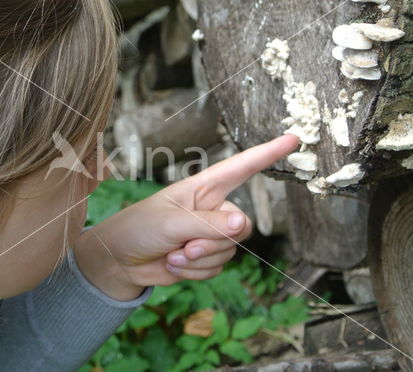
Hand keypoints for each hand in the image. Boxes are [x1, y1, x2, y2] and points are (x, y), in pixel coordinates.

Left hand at [74, 135, 298, 300]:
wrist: (119, 261)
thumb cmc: (138, 228)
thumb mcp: (170, 223)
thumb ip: (207, 224)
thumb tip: (242, 223)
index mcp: (202, 188)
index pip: (241, 167)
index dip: (267, 153)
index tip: (293, 140)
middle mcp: (210, 209)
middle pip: (240, 224)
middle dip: (213, 241)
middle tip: (185, 246)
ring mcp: (208, 234)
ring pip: (229, 250)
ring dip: (200, 260)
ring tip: (172, 254)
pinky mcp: (205, 257)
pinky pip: (217, 268)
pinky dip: (195, 272)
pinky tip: (173, 265)